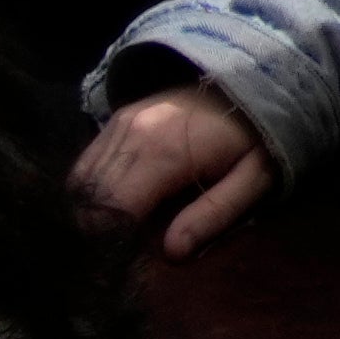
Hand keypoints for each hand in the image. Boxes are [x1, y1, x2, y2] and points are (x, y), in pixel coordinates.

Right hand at [72, 88, 274, 249]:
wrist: (253, 78)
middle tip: (122, 250)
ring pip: (82, 180)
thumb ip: (213, 215)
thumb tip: (171, 253)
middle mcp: (131, 135)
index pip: (113, 209)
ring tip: (119, 230)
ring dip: (92, 210)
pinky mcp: (117, 119)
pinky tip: (116, 203)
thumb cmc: (258, 134)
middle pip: (91, 197)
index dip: (113, 241)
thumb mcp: (253, 178)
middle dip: (99, 230)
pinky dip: (93, 188)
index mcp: (164, 153)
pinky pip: (87, 162)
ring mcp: (120, 122)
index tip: (126, 261)